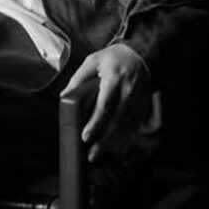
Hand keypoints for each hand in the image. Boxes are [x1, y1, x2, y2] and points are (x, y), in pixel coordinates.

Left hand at [59, 43, 151, 162]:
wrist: (142, 54)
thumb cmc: (113, 58)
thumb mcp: (92, 61)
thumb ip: (78, 79)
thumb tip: (64, 96)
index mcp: (114, 78)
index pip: (104, 105)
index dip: (95, 123)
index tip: (86, 136)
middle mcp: (128, 90)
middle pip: (117, 121)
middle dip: (104, 141)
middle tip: (92, 155)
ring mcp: (139, 99)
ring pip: (127, 126)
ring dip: (114, 142)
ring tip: (99, 153)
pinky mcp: (145, 105)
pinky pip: (135, 125)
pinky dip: (124, 137)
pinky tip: (114, 145)